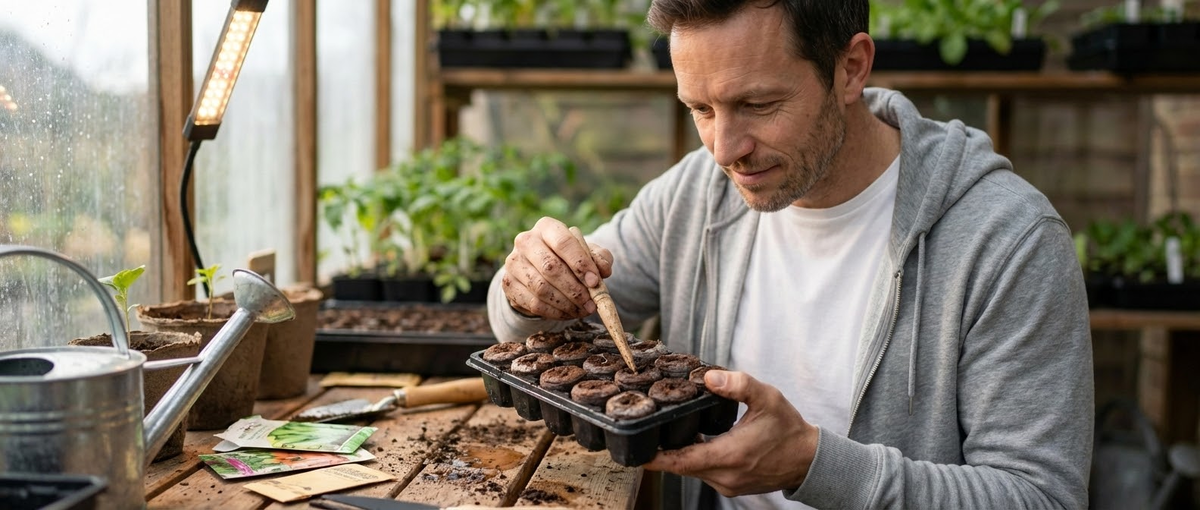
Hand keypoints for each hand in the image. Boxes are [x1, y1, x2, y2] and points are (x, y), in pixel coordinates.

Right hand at [502, 217, 613, 319]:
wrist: (539, 269)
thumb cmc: (568, 258)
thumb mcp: (587, 253)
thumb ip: (599, 258)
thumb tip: (603, 271)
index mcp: (547, 227)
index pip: (564, 242)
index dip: (581, 264)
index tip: (595, 282)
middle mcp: (525, 240)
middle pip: (551, 267)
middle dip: (575, 289)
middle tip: (591, 303)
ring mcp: (513, 262)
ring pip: (541, 288)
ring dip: (566, 304)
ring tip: (582, 310)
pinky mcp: (508, 283)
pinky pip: (532, 303)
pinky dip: (554, 312)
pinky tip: (567, 313)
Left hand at [643, 371, 818, 496]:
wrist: (808, 459)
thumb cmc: (788, 428)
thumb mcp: (767, 397)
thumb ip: (738, 384)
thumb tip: (710, 376)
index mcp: (730, 455)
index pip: (682, 461)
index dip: (656, 458)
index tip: (636, 452)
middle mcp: (725, 475)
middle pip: (682, 466)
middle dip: (663, 452)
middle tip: (646, 432)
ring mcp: (728, 485)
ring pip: (692, 470)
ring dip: (680, 454)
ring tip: (668, 433)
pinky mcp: (731, 487)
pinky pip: (704, 473)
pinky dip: (695, 459)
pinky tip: (693, 442)